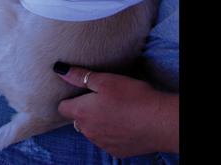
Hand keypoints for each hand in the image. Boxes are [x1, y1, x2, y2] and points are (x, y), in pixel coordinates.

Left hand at [54, 63, 178, 157]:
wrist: (160, 122)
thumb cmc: (131, 97)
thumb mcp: (104, 80)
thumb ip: (79, 76)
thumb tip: (60, 70)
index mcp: (82, 113)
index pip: (62, 107)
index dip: (68, 98)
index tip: (78, 91)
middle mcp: (88, 132)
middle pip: (77, 119)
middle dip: (84, 108)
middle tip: (100, 96)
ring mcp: (102, 143)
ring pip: (92, 130)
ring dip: (97, 121)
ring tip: (114, 108)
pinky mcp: (117, 151)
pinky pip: (106, 139)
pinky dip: (110, 131)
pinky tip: (123, 121)